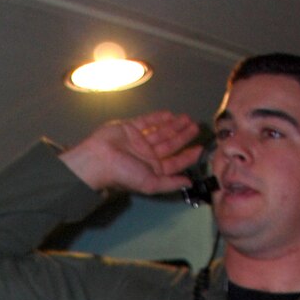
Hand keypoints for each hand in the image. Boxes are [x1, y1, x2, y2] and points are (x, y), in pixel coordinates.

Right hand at [61, 110, 203, 195]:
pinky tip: (170, 115)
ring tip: (187, 119)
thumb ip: (170, 183)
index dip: (188, 156)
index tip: (200, 148)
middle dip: (183, 136)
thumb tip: (189, 183)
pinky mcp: (131, 128)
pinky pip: (147, 121)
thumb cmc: (123, 174)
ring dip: (174, 126)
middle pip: (170, 145)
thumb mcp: (151, 184)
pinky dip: (158, 118)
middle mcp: (148, 156)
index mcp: (153, 170)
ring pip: (161, 132)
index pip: (175, 162)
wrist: (99, 159)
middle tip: (196, 127)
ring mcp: (139, 141)